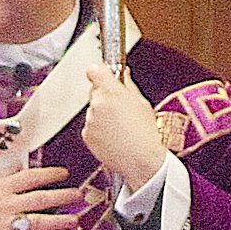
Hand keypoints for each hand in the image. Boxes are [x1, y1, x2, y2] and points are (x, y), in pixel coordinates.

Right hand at [0, 165, 84, 229]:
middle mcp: (6, 205)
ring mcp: (5, 225)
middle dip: (64, 196)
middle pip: (42, 198)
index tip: (63, 174)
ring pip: (40, 221)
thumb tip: (16, 168)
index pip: (32, 177)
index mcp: (0, 187)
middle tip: (78, 195)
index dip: (51, 174)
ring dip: (61, 220)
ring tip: (74, 219)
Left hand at [79, 60, 168, 193]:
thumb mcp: (142, 103)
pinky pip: (91, 127)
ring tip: (120, 126)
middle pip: (95, 92)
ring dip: (102, 115)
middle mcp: (97, 104)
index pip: (95, 70)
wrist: (140, 159)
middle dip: (105, 96)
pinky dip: (99, 130)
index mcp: (111, 91)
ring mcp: (90, 120)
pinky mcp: (86, 134)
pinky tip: (114, 136)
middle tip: (120, 107)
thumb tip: (124, 74)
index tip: (103, 74)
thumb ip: (128, 85)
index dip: (99, 72)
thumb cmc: (144, 133)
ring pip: (93, 111)